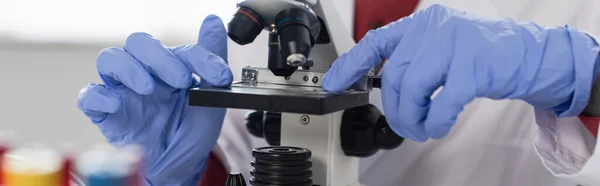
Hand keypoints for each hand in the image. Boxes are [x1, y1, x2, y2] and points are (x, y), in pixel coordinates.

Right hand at [77, 15, 232, 184]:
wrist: (180, 166)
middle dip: (159, 57)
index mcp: (170, 67)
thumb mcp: (210, 96)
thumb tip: (213, 21)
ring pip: (110, 59)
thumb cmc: (190, 129)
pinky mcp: (107, 114)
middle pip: (138, 43)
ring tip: (149, 88)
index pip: (179, 49)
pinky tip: (116, 103)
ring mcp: (124, 92)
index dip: (200, 58)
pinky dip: (99, 95)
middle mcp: (145, 73)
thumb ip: (211, 58)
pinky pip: (90, 96)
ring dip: (129, 68)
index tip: (219, 76)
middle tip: (180, 80)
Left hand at [323, 4, 599, 141]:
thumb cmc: (480, 53)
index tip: (333, 84)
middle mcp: (434, 28)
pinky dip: (435, 121)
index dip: (351, 65)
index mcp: (421, 23)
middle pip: (396, 75)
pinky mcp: (475, 66)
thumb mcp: (441, 46)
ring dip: (412, 117)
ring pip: (413, 88)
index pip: (375, 42)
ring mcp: (455, 44)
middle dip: (395, 108)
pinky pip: (442, 102)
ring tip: (420, 128)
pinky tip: (436, 126)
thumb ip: (414, 59)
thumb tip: (386, 89)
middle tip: (403, 125)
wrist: (527, 52)